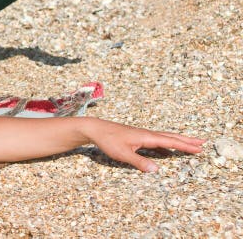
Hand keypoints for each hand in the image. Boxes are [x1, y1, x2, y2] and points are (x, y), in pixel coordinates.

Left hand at [83, 119, 205, 171]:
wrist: (95, 128)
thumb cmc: (108, 140)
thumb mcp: (122, 154)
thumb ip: (139, 162)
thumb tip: (156, 170)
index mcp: (146, 137)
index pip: (170, 142)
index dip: (185, 146)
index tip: (199, 149)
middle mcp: (146, 134)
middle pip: (170, 137)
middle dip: (186, 140)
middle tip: (202, 143)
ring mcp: (142, 135)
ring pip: (164, 138)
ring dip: (178, 141)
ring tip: (190, 145)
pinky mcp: (136, 138)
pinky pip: (156, 141)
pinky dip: (166, 145)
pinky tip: (166, 151)